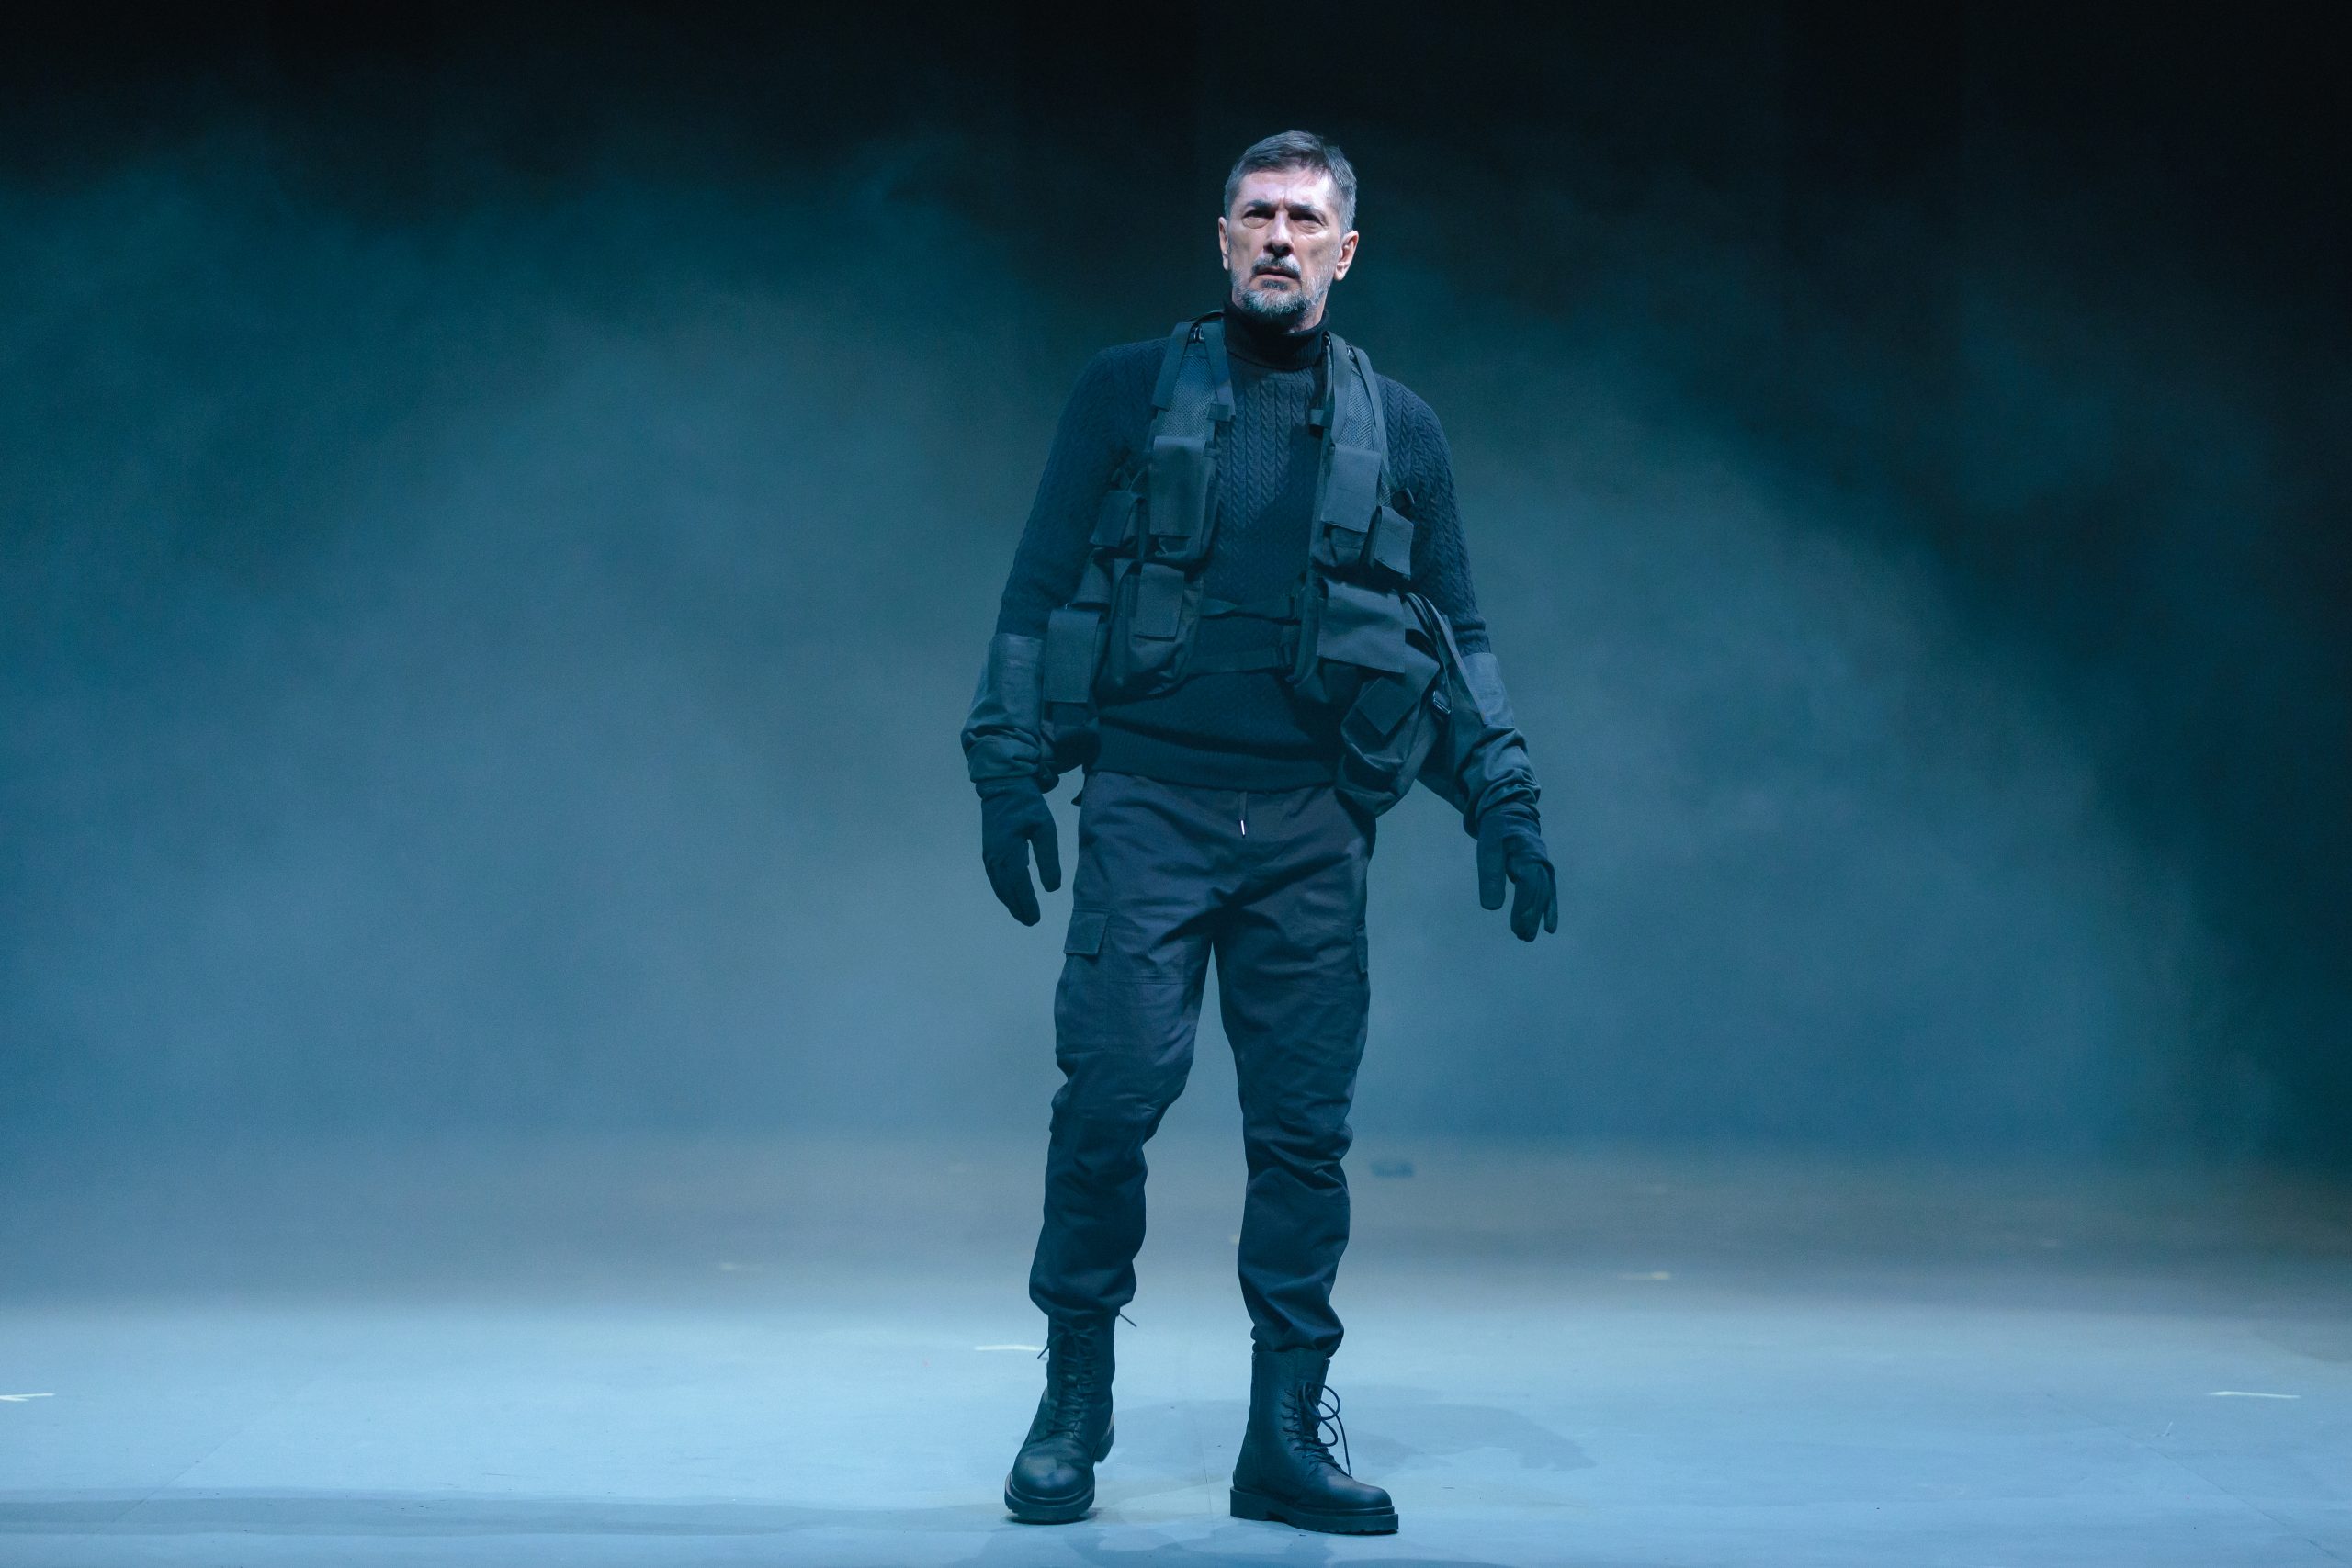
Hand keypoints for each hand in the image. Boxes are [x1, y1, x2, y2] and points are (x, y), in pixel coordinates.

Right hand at [980, 781, 1061, 924]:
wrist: (1003, 786)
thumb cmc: (1028, 806)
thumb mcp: (1045, 829)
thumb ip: (1048, 859)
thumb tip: (1052, 889)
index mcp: (1009, 851)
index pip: (1019, 884)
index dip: (1026, 903)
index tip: (1036, 918)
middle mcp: (995, 858)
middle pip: (1006, 890)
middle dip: (1018, 907)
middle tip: (1031, 922)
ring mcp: (989, 856)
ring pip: (999, 886)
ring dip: (1010, 902)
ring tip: (1023, 915)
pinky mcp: (989, 852)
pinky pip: (995, 879)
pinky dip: (1003, 891)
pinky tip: (1011, 896)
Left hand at [1477, 807, 1557, 941]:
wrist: (1511, 813)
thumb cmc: (1497, 831)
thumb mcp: (1488, 848)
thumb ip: (1491, 876)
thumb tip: (1492, 908)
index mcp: (1528, 857)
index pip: (1529, 887)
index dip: (1525, 909)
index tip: (1518, 928)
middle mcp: (1542, 864)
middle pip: (1539, 895)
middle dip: (1531, 917)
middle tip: (1522, 937)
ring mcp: (1545, 868)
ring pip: (1544, 896)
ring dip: (1537, 917)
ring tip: (1528, 937)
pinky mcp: (1544, 872)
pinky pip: (1549, 893)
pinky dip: (1549, 910)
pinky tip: (1549, 927)